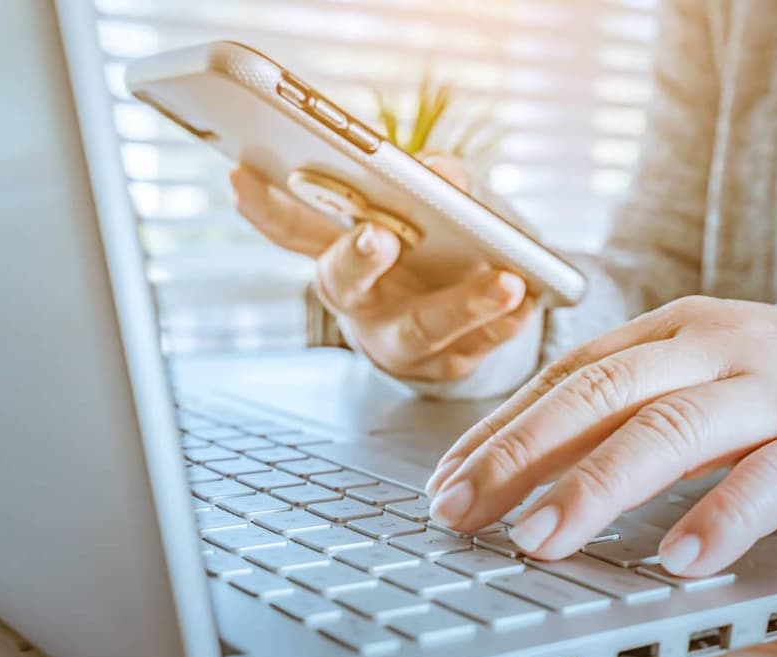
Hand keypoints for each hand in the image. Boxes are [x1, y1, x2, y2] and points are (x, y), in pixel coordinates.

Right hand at [230, 155, 534, 381]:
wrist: (476, 309)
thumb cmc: (440, 242)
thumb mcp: (432, 203)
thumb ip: (432, 179)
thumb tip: (439, 172)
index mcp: (340, 253)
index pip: (291, 228)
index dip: (264, 207)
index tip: (245, 175)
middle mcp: (361, 301)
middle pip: (343, 284)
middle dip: (357, 258)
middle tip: (378, 235)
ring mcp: (401, 340)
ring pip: (422, 328)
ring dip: (464, 302)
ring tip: (507, 280)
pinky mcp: (447, 365)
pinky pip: (477, 347)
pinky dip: (505, 323)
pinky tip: (531, 301)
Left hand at [425, 296, 776, 575]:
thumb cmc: (762, 388)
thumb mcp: (684, 377)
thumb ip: (613, 410)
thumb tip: (514, 464)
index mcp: (666, 331)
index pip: (566, 376)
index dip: (502, 428)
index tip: (449, 479)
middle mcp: (711, 349)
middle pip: (601, 393)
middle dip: (522, 452)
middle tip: (464, 507)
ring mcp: (769, 391)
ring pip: (671, 429)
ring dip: (597, 486)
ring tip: (539, 537)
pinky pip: (769, 480)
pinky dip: (719, 518)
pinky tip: (678, 560)